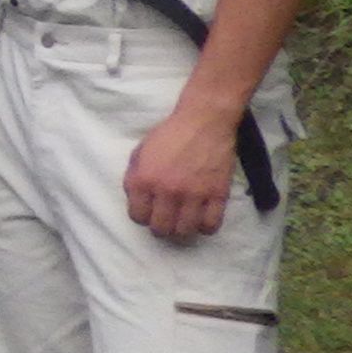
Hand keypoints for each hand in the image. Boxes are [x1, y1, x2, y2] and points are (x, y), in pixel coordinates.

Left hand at [123, 97, 243, 241]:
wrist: (204, 121)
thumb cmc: (169, 134)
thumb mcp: (139, 152)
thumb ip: (134, 177)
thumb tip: (136, 200)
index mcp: (144, 180)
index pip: (138, 217)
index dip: (142, 216)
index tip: (148, 211)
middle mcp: (167, 191)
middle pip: (161, 229)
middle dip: (160, 227)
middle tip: (165, 220)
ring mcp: (194, 195)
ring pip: (185, 231)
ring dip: (181, 230)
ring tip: (182, 222)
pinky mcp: (217, 194)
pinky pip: (211, 225)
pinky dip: (205, 227)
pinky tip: (202, 220)